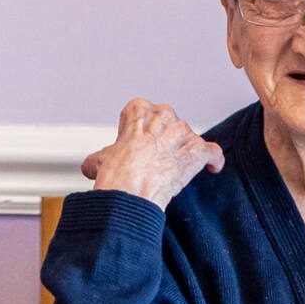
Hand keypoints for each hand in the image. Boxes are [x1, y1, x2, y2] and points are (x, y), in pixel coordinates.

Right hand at [81, 100, 225, 207]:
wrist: (131, 193)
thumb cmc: (115, 175)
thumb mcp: (99, 160)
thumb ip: (99, 158)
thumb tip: (90, 166)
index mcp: (140, 110)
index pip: (143, 112)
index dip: (140, 130)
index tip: (137, 142)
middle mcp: (164, 115)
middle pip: (169, 123)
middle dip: (164, 139)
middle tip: (155, 158)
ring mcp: (183, 133)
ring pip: (189, 137)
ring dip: (184, 151)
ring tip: (174, 169)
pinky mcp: (198, 151)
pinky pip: (212, 152)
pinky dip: (213, 160)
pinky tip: (212, 167)